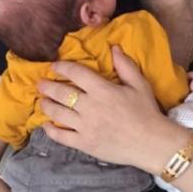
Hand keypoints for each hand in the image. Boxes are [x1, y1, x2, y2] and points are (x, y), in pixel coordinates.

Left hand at [37, 45, 176, 167]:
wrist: (152, 143)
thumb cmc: (147, 112)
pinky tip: (46, 125)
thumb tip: (113, 48)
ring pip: (57, 114)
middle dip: (47, 86)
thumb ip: (125, 66)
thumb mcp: (140, 85)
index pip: (75, 73)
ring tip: (42, 101)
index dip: (61, 67)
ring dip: (46, 105)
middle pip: (61, 93)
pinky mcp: (84, 144)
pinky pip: (61, 136)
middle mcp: (90, 107)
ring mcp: (85, 127)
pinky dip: (50, 130)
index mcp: (102, 90)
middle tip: (40, 83)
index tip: (54, 66)